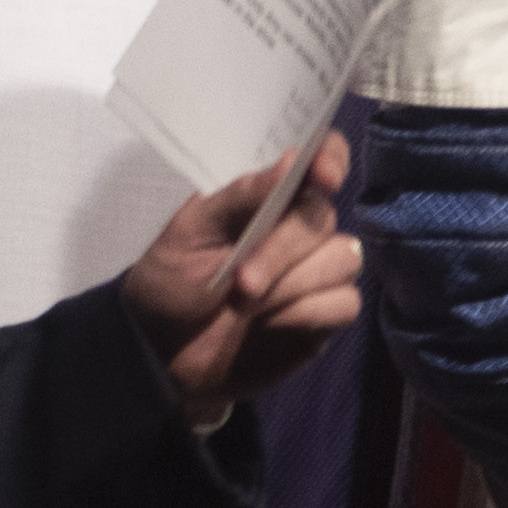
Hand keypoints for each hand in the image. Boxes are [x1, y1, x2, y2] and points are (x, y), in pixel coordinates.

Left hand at [118, 134, 360, 429]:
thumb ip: (241, 197)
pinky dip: (306, 313)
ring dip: (292, 285)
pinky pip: (344, 302)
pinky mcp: (325, 314)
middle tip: (241, 283)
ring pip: (342, 259)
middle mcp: (301, 227)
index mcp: (270, 195)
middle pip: (323, 217)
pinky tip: (271, 324)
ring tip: (246, 306)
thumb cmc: (173, 281)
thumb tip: (291, 161)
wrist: (163, 352)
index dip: (331, 157)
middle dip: (282, 250)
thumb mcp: (191, 232)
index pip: (321, 155)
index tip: (324, 177)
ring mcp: (317, 270)